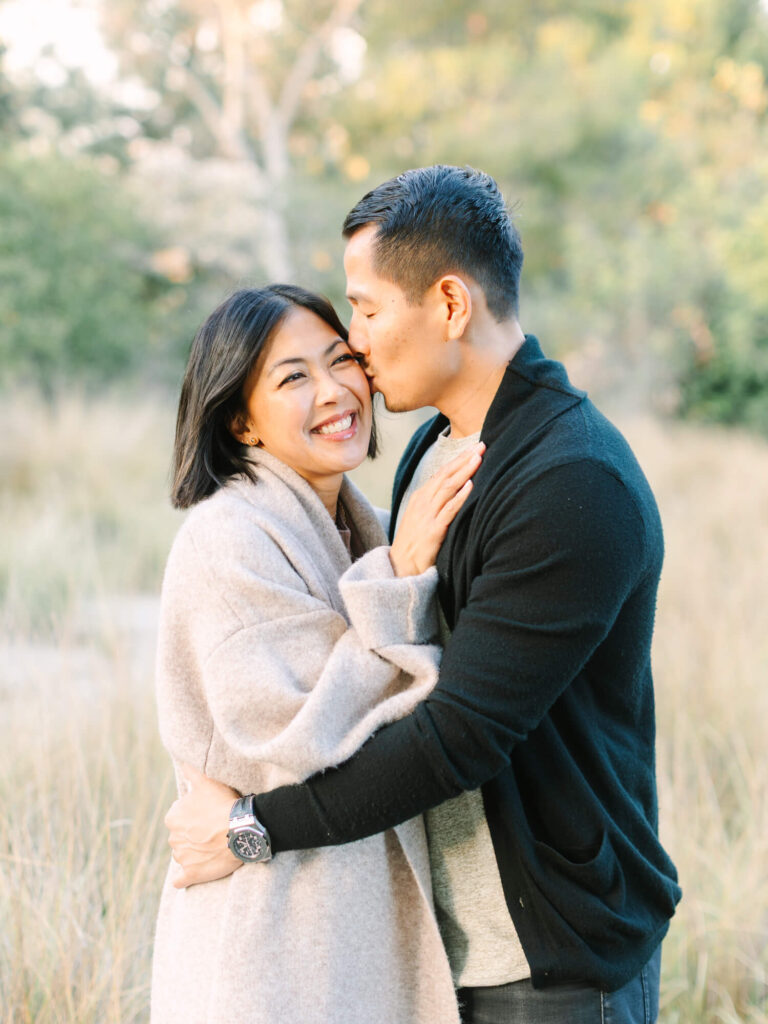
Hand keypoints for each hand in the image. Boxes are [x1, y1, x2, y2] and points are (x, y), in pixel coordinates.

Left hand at [165, 763, 242, 887]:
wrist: (240, 829)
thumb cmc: (223, 803)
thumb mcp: (206, 780)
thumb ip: (191, 770)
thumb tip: (182, 760)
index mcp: (173, 817)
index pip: (179, 815)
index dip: (194, 813)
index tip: (208, 812)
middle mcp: (173, 838)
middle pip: (181, 834)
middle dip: (193, 832)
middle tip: (212, 828)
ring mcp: (182, 857)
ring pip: (184, 853)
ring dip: (194, 851)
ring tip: (213, 845)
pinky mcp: (192, 874)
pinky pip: (181, 879)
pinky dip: (183, 877)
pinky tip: (189, 874)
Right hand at [389, 442, 484, 576]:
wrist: (401, 566)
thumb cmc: (415, 542)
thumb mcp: (422, 517)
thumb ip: (436, 503)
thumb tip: (456, 490)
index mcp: (421, 496)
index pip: (442, 472)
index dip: (458, 459)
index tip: (474, 448)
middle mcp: (423, 501)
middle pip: (446, 474)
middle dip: (464, 458)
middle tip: (481, 445)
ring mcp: (427, 515)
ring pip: (448, 487)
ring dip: (464, 471)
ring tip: (478, 458)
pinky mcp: (434, 530)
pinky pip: (449, 510)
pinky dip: (460, 496)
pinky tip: (471, 486)